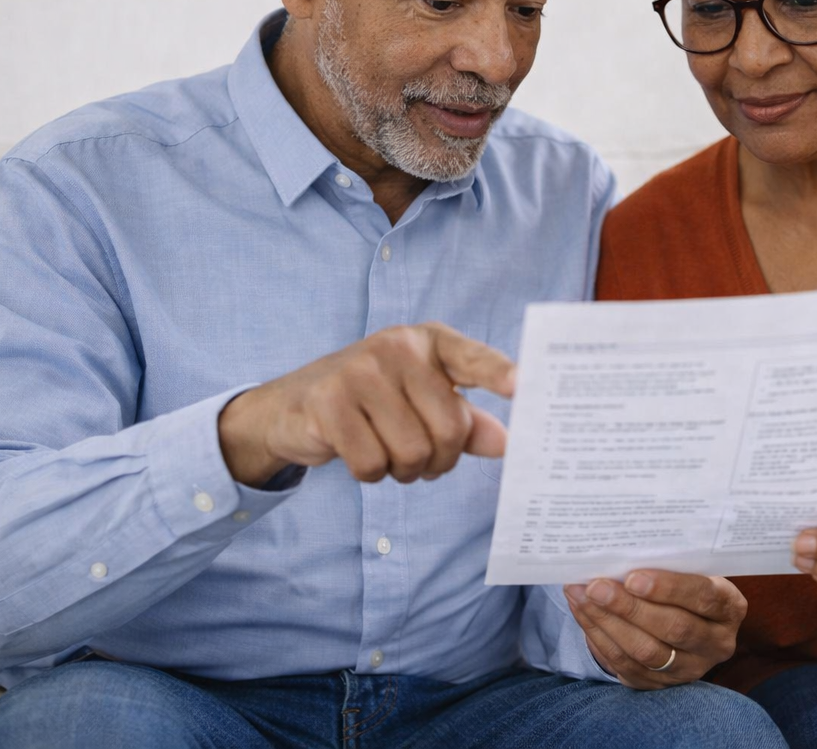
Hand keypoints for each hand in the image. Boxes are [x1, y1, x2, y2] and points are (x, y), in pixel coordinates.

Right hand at [218, 322, 514, 486]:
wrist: (292, 405)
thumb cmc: (373, 402)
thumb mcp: (422, 402)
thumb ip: (466, 422)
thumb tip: (506, 443)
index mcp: (428, 341)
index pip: (472, 357)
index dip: (498, 373)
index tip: (524, 386)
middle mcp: (397, 348)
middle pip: (447, 430)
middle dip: (440, 461)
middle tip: (423, 461)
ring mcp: (359, 371)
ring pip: (412, 452)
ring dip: (405, 471)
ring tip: (390, 455)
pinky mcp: (328, 402)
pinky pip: (372, 464)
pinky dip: (372, 474)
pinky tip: (361, 455)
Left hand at [563, 571, 745, 688]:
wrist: (687, 619)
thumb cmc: (685, 584)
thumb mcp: (691, 571)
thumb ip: (669, 564)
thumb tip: (622, 550)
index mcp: (729, 607)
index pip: (703, 597)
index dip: (668, 588)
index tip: (633, 577)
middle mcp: (716, 643)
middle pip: (673, 628)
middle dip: (629, 607)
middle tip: (596, 586)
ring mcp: (690, 668)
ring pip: (647, 652)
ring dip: (608, 623)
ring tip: (581, 597)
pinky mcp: (662, 684)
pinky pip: (627, 666)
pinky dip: (601, 640)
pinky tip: (584, 615)